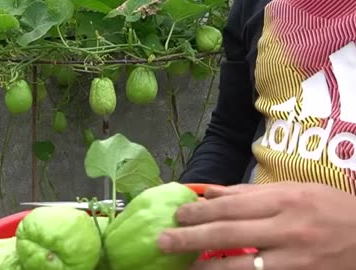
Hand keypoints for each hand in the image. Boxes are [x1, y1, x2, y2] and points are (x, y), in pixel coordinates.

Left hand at [157, 182, 355, 269]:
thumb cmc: (333, 209)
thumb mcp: (296, 190)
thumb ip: (252, 193)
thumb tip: (212, 192)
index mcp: (285, 199)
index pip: (232, 205)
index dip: (201, 211)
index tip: (177, 215)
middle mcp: (287, 227)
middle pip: (229, 232)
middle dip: (191, 237)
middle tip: (163, 240)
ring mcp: (294, 257)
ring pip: (241, 264)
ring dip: (207, 266)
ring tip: (182, 264)